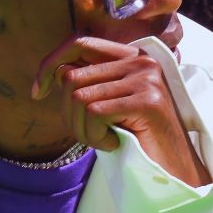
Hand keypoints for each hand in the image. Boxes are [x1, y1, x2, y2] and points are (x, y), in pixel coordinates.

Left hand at [32, 36, 210, 185]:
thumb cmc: (138, 140)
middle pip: (73, 76)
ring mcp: (146, 79)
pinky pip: (94, 113)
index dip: (51, 64)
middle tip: (86, 136)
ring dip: (82, 129)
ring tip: (104, 141)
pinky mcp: (147, 101)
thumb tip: (57, 72)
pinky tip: (114, 143)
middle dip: (68, 114)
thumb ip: (88, 84)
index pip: (80, 43)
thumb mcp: (109, 106)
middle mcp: (140, 60)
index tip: (38, 92)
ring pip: (80, 97)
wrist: (174, 168)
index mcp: (131, 56)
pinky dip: (95, 136)